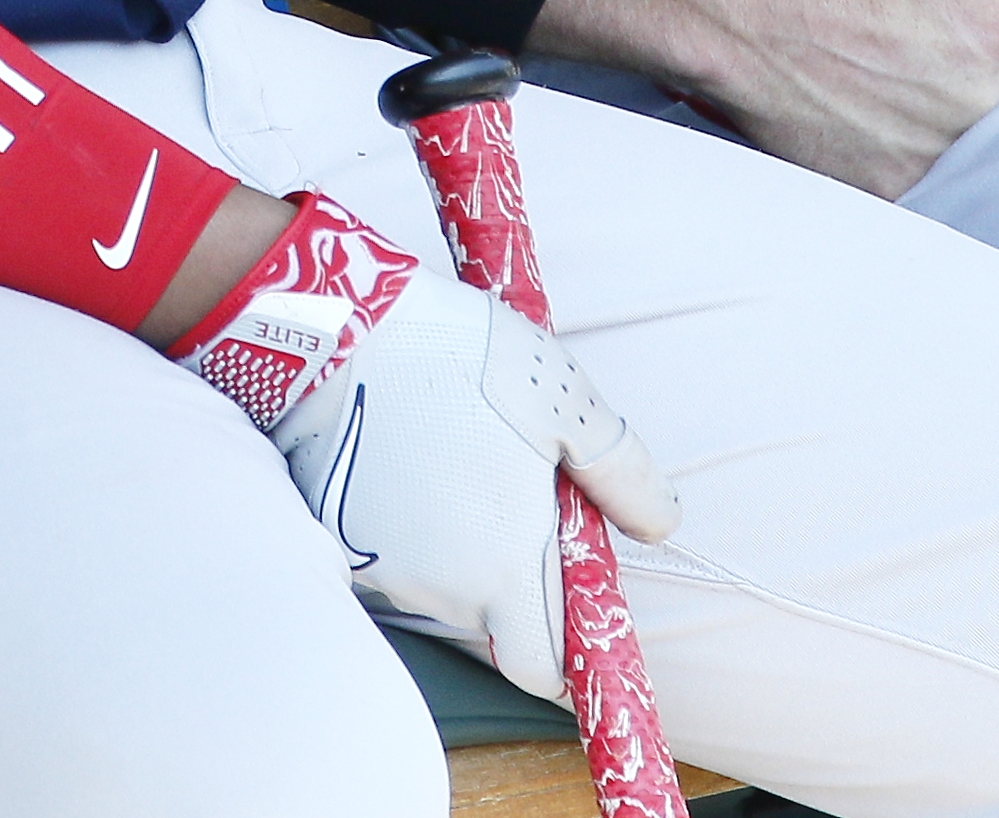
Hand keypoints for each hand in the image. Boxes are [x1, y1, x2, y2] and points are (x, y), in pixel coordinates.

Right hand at [170, 191, 676, 698]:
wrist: (337, 330)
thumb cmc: (460, 359)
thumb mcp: (567, 402)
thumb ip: (623, 475)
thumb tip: (661, 526)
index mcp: (506, 567)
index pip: (543, 668)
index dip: (567, 660)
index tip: (577, 629)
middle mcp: (442, 589)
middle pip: (492, 615)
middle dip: (512, 575)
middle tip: (514, 494)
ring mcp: (384, 568)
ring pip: (440, 582)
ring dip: (457, 545)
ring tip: (455, 457)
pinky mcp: (340, 539)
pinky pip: (390, 551)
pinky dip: (408, 523)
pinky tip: (408, 458)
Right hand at [532, 0, 998, 198]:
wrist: (753, 9)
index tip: (972, 35)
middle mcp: (994, 101)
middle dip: (986, 87)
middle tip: (926, 61)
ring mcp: (948, 152)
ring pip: (981, 151)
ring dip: (953, 127)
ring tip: (900, 91)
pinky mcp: (901, 189)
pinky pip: (933, 188)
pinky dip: (915, 159)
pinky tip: (880, 124)